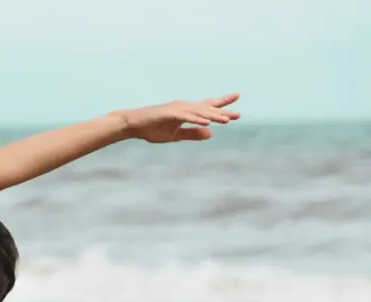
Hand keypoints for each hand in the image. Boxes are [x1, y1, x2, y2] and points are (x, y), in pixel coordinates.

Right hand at [115, 93, 241, 142]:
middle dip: (223, 112)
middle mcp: (184, 107)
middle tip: (238, 115)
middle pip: (207, 109)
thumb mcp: (175, 135)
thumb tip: (210, 133)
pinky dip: (197, 119)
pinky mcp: (170, 114)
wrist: (132, 125)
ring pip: (200, 112)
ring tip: (227, 120)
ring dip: (214, 116)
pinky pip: (186, 117)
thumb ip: (192, 133)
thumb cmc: (151, 129)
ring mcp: (177, 109)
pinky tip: (207, 122)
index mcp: (186, 112)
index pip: (207, 106)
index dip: (222, 103)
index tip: (237, 97)